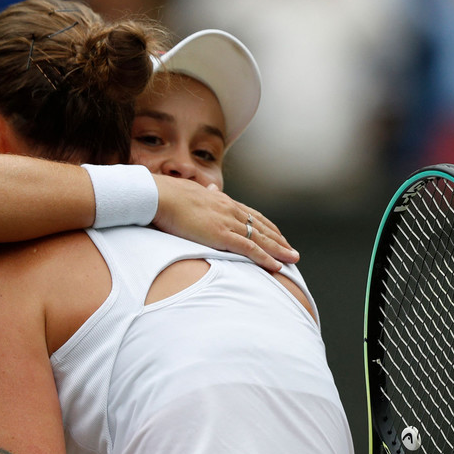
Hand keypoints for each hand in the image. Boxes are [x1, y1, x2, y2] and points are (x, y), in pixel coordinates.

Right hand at [152, 175, 298, 272]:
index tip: (277, 235)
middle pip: (262, 227)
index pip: (251, 215)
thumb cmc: (168, 196)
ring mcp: (227, 223)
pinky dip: (265, 258)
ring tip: (293, 260)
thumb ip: (204, 193)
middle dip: (279, 240)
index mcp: (222, 201)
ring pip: (261, 239)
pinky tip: (276, 266)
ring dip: (279, 251)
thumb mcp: (191, 192)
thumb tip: (210, 186)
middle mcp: (230, 210)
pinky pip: (250, 249)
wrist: (160, 196)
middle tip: (292, 252)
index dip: (266, 226)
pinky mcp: (221, 235)